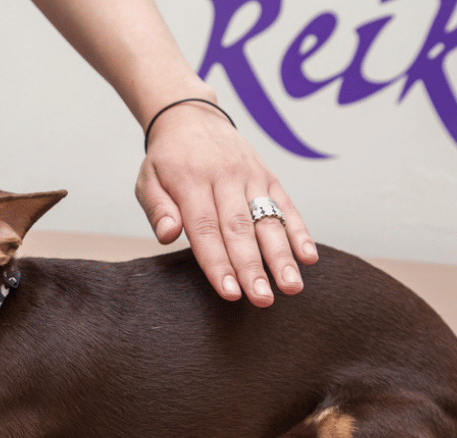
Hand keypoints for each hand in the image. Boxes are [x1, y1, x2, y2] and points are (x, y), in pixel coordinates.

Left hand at [135, 101, 317, 305]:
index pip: (206, 229)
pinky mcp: (268, 177)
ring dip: (282, 255)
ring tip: (291, 286)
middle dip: (253, 267)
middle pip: (240, 229)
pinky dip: (299, 231)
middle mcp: (225, 178)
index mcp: (191, 181)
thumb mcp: (148, 180)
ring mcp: (251, 176)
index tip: (230, 293)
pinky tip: (308, 258)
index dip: (219, 263)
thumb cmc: (167, 160)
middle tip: (262, 299)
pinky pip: (287, 205)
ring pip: (268, 219)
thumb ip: (158, 209)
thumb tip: (169, 235)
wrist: (191, 118)